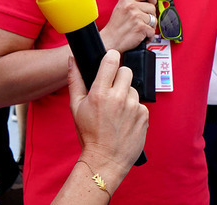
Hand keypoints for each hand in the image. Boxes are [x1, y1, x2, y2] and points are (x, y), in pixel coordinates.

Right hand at [68, 50, 148, 176]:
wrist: (105, 160)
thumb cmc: (89, 134)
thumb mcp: (76, 107)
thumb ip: (75, 80)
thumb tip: (72, 60)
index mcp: (100, 93)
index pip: (111, 60)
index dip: (112, 57)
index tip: (111, 58)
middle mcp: (119, 98)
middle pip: (126, 71)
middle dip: (119, 77)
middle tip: (112, 91)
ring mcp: (134, 107)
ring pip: (133, 89)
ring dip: (126, 95)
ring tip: (117, 111)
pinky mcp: (144, 115)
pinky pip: (140, 104)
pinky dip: (134, 109)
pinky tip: (125, 120)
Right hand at [99, 0, 157, 52]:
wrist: (109, 40)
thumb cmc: (115, 26)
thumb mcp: (119, 6)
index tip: (151, 2)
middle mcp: (131, 5)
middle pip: (152, 7)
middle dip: (149, 16)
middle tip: (141, 21)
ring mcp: (136, 16)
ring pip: (154, 19)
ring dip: (149, 26)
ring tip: (140, 28)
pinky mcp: (140, 27)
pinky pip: (152, 31)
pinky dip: (148, 36)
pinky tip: (140, 35)